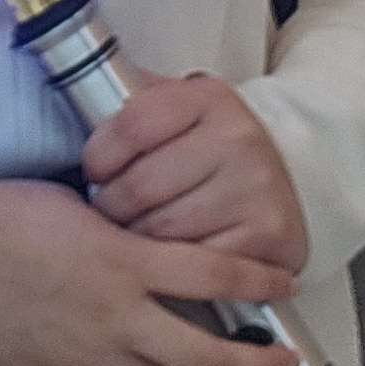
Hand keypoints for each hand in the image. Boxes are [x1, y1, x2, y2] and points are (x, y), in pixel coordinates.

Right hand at [0, 180, 300, 365]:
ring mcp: (89, 355)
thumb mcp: (77, 205)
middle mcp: (116, 316)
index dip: (259, 282)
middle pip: (208, 357)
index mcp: (124, 260)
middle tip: (280, 361)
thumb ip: (124, 234)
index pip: (216, 273)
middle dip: (254, 365)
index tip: (283, 285)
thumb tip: (153, 244)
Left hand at [83, 73, 307, 276]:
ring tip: (137, 233)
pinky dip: (174, 267)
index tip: (97, 171)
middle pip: (138, 186)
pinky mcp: (268, 233)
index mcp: (208, 98)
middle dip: (111, 207)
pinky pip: (194, 263)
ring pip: (160, 230)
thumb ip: (134, 109)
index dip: (99, 156)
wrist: (291, 177)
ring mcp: (255, 187)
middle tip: (112, 212)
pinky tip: (171, 257)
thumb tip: (73, 101)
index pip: (129, 126)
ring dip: (137, 240)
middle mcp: (238, 137)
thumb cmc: (210, 150)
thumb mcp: (179, 113)